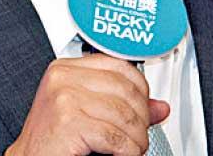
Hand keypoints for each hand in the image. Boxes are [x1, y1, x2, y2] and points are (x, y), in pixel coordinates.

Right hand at [5, 53, 170, 155]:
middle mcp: (62, 79)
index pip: (118, 65)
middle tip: (139, 134)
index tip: (145, 105)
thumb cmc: (52, 140)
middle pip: (125, 89)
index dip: (140, 87)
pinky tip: (123, 154)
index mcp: (65, 69)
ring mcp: (64, 98)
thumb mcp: (87, 113)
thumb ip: (122, 106)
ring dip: (136, 138)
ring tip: (132, 148)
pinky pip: (114, 136)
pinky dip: (127, 150)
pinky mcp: (68, 122)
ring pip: (123, 115)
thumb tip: (160, 107)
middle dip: (141, 116)